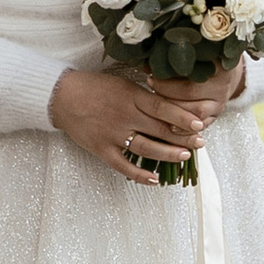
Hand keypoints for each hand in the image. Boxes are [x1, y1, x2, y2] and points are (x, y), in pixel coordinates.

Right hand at [52, 65, 215, 185]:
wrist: (62, 96)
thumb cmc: (95, 87)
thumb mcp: (122, 83)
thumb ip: (144, 94)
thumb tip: (171, 102)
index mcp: (131, 96)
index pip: (162, 108)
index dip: (182, 117)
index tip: (200, 123)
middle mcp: (124, 115)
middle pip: (159, 130)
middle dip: (182, 138)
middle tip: (200, 143)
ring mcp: (112, 134)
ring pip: (146, 148)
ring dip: (167, 154)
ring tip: (184, 157)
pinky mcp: (102, 149)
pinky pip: (123, 165)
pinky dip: (139, 174)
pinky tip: (155, 180)